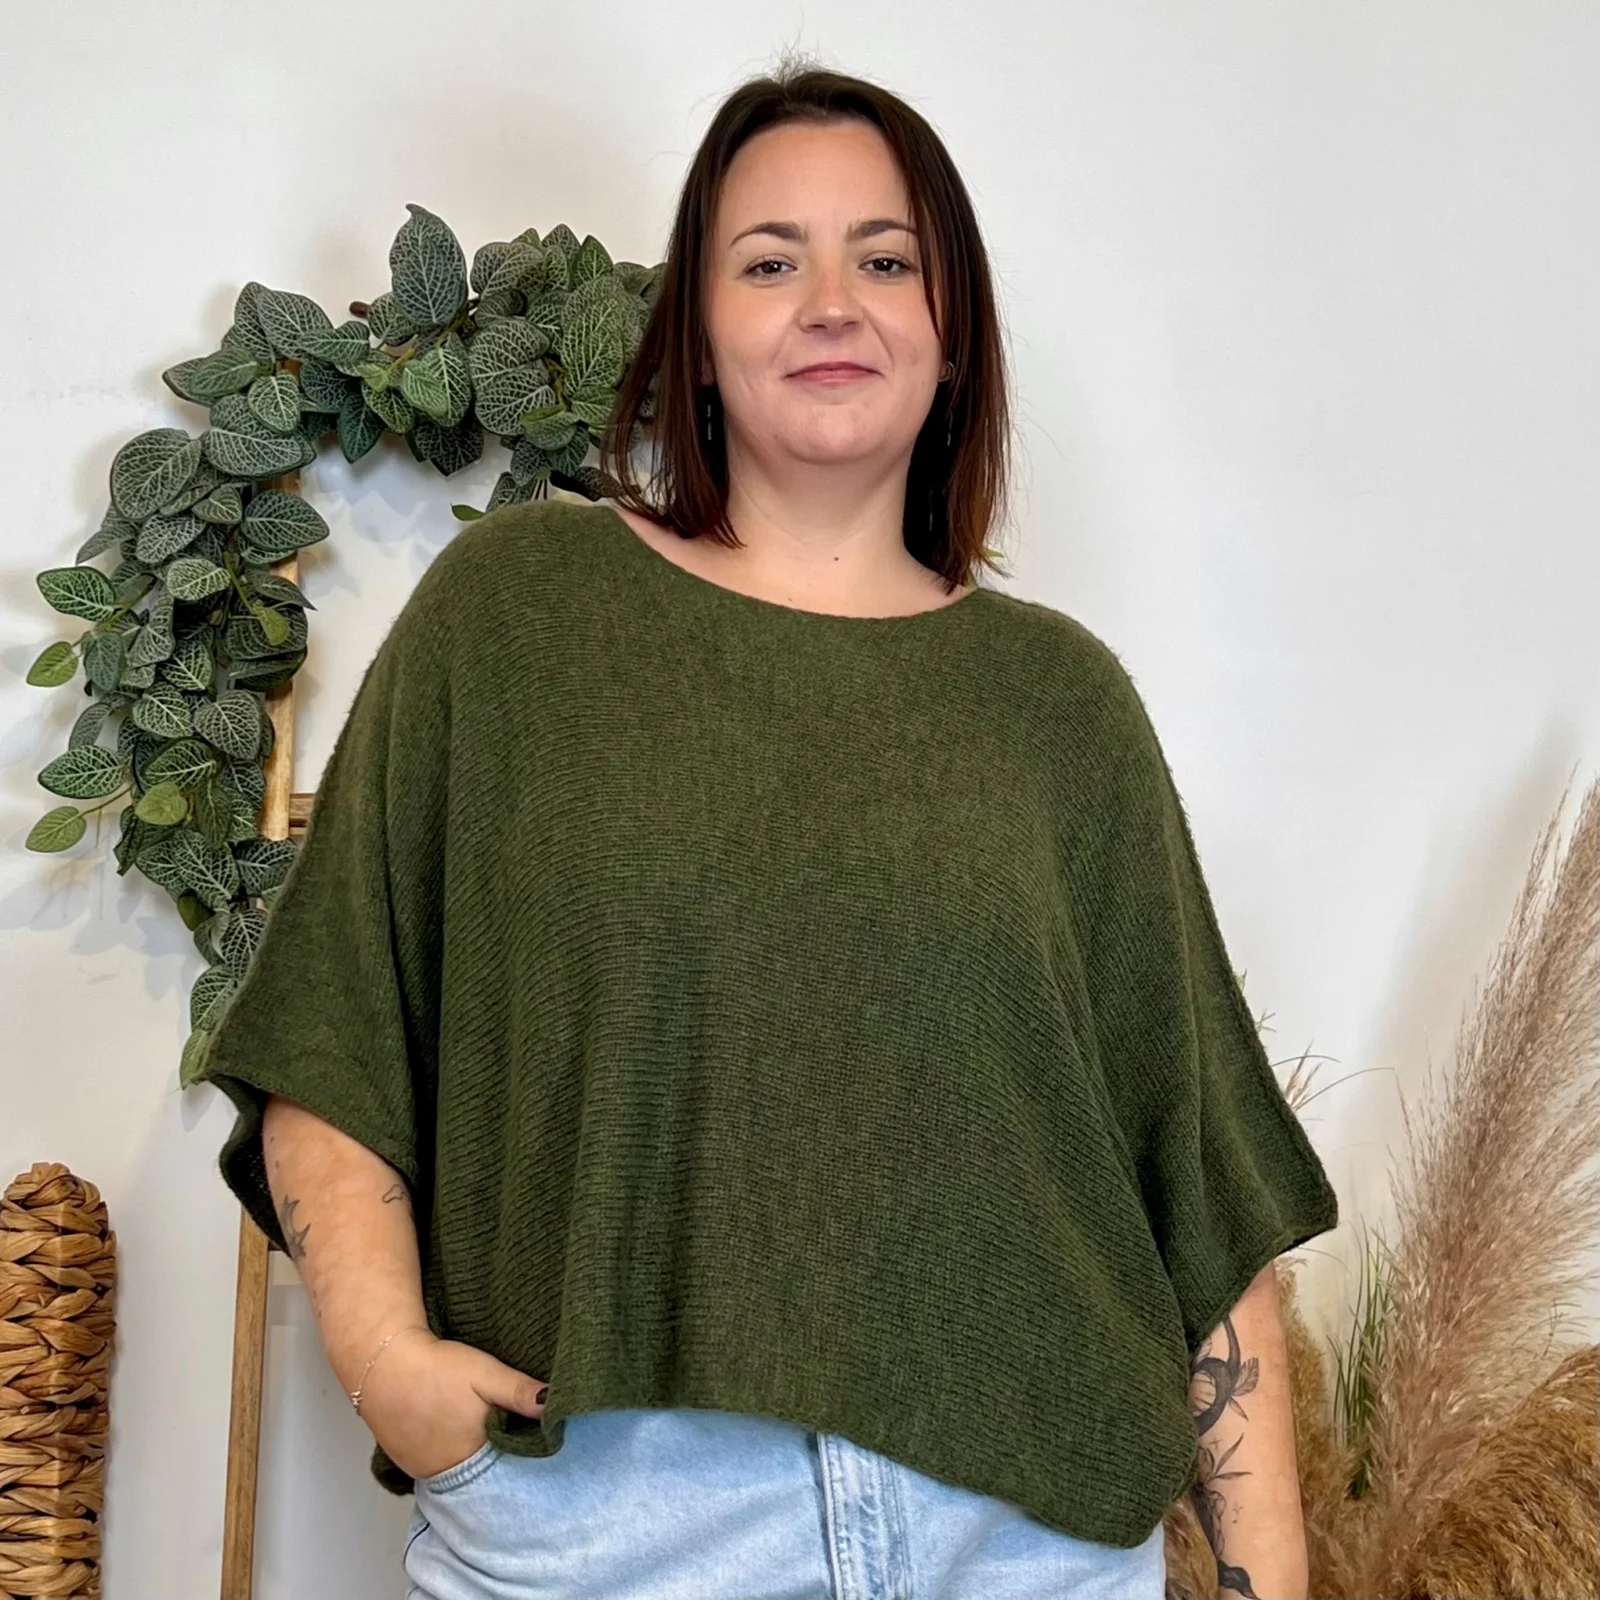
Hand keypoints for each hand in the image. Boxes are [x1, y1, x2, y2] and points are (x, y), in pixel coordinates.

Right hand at [355, 1326, 547, 1481]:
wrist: (383, 1364)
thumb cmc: (436, 1367)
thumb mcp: (486, 1373)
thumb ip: (520, 1392)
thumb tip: (554, 1405)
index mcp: (475, 1451)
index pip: (510, 1461)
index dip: (521, 1444)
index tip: (528, 1427)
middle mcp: (449, 1470)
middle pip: (485, 1468)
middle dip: (497, 1451)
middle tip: (500, 1421)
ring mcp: (425, 1470)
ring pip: (460, 1469)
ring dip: (471, 1454)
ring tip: (473, 1423)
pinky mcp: (408, 1464)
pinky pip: (437, 1467)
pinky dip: (448, 1454)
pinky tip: (451, 1430)